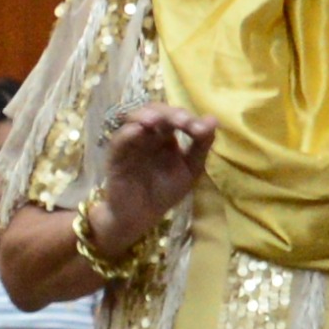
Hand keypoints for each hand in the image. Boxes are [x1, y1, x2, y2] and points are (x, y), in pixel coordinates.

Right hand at [96, 104, 216, 240]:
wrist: (141, 217)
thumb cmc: (165, 192)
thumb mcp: (190, 169)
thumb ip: (201, 145)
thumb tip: (212, 119)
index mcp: (166, 136)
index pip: (175, 116)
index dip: (187, 118)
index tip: (200, 130)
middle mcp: (148, 135)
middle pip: (155, 111)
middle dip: (169, 113)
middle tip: (183, 122)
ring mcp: (131, 144)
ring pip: (134, 118)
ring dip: (145, 115)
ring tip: (155, 121)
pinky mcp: (116, 157)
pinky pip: (118, 140)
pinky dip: (127, 133)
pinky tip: (138, 131)